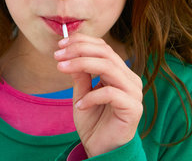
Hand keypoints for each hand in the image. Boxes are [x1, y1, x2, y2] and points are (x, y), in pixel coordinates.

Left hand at [54, 33, 142, 156]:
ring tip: (62, 68)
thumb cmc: (94, 122)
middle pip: (105, 53)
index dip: (82, 42)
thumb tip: (69, 54)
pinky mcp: (133, 108)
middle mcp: (129, 79)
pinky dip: (91, 96)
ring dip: (81, 64)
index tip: (60, 44)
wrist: (102, 150)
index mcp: (120, 72)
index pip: (104, 47)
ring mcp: (133, 92)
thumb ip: (80, 75)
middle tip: (58, 55)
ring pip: (108, 67)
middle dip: (78, 50)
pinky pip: (110, 93)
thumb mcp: (81, 94)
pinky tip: (80, 104)